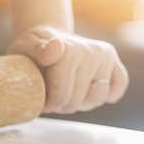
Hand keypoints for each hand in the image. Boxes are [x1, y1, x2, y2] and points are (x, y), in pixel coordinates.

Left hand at [8, 26, 128, 113]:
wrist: (46, 38)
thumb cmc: (32, 50)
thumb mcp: (23, 48)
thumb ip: (35, 49)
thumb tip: (56, 45)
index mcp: (68, 50)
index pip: (61, 95)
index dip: (49, 105)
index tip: (41, 101)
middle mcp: (91, 51)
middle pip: (77, 100)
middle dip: (62, 105)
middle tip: (51, 98)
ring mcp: (104, 56)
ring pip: (97, 98)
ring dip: (82, 103)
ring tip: (68, 94)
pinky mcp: (114, 62)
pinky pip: (119, 85)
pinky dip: (108, 94)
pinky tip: (90, 91)